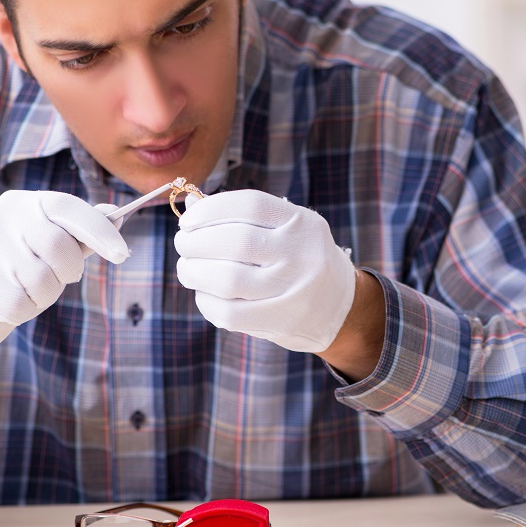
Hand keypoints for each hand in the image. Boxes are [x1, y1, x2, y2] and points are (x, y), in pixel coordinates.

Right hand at [0, 190, 128, 349]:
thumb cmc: (20, 272)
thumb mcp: (49, 249)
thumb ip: (80, 233)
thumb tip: (116, 215)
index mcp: (21, 203)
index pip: (68, 207)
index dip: (99, 230)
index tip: (122, 254)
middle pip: (58, 246)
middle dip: (68, 271)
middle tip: (57, 278)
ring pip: (40, 280)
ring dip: (44, 295)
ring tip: (26, 291)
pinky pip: (19, 305)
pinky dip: (23, 312)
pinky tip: (8, 305)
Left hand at [174, 190, 355, 352]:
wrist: (341, 307)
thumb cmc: (299, 262)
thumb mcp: (286, 231)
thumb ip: (245, 221)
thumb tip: (192, 209)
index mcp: (302, 223)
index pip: (250, 206)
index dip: (210, 210)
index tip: (188, 220)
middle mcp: (302, 254)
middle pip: (235, 242)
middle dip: (196, 242)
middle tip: (183, 244)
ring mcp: (295, 289)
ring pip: (227, 280)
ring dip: (194, 272)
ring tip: (187, 269)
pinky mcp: (283, 320)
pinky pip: (230, 312)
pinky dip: (206, 302)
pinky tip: (204, 295)